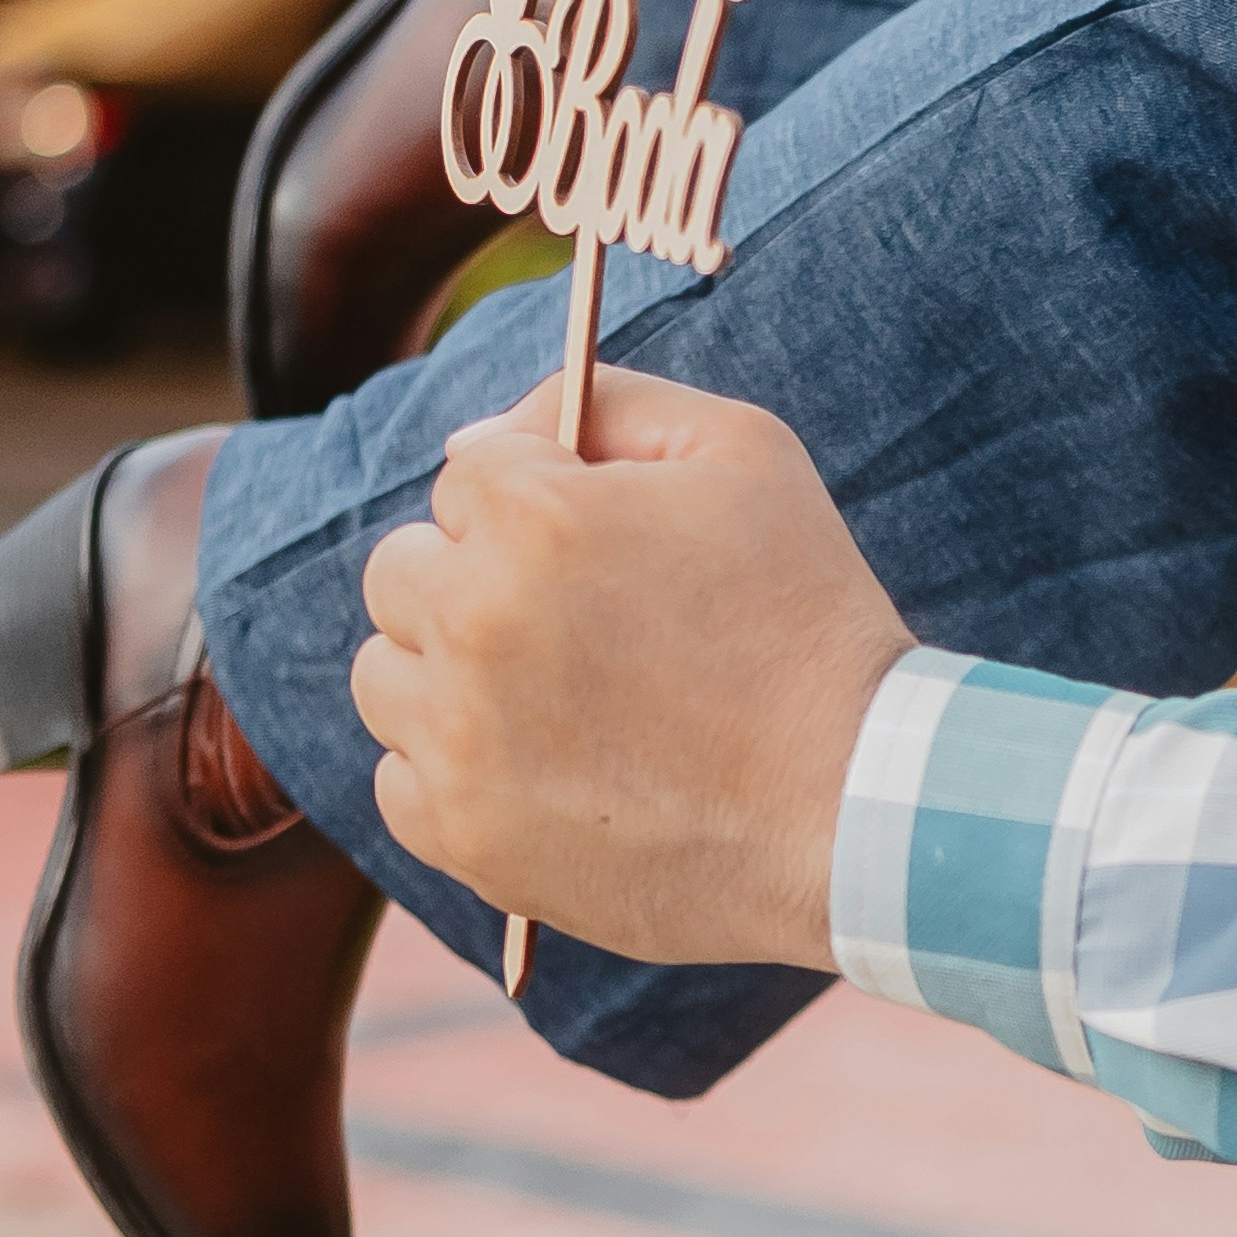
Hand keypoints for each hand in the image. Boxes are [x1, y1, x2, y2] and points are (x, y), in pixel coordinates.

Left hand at [352, 370, 910, 966]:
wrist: (851, 807)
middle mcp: (474, 621)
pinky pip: (399, 780)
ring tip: (555, 702)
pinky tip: (546, 771)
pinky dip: (456, 775)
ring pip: (385, 675)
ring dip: (449, 677)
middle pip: (399, 569)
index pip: (464, 475)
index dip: (538, 501)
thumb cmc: (805, 618)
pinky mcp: (460, 833)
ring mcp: (457, 737)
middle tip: (576, 626)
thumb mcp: (744, 453)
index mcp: (532, 516)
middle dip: (473, 580)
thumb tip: (482, 436)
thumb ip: (606, 402)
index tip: (605, 551)